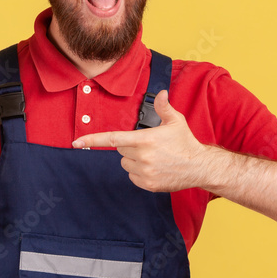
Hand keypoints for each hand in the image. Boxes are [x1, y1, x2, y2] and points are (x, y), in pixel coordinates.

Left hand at [72, 90, 216, 192]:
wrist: (199, 167)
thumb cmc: (186, 143)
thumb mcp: (175, 121)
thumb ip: (163, 107)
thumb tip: (160, 93)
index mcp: (145, 140)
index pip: (113, 139)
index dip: (93, 140)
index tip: (77, 142)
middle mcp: (142, 157)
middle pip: (121, 150)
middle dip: (130, 146)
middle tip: (148, 145)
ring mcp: (144, 172)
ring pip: (125, 163)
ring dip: (133, 160)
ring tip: (153, 157)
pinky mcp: (147, 184)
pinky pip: (132, 176)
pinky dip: (138, 172)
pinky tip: (154, 168)